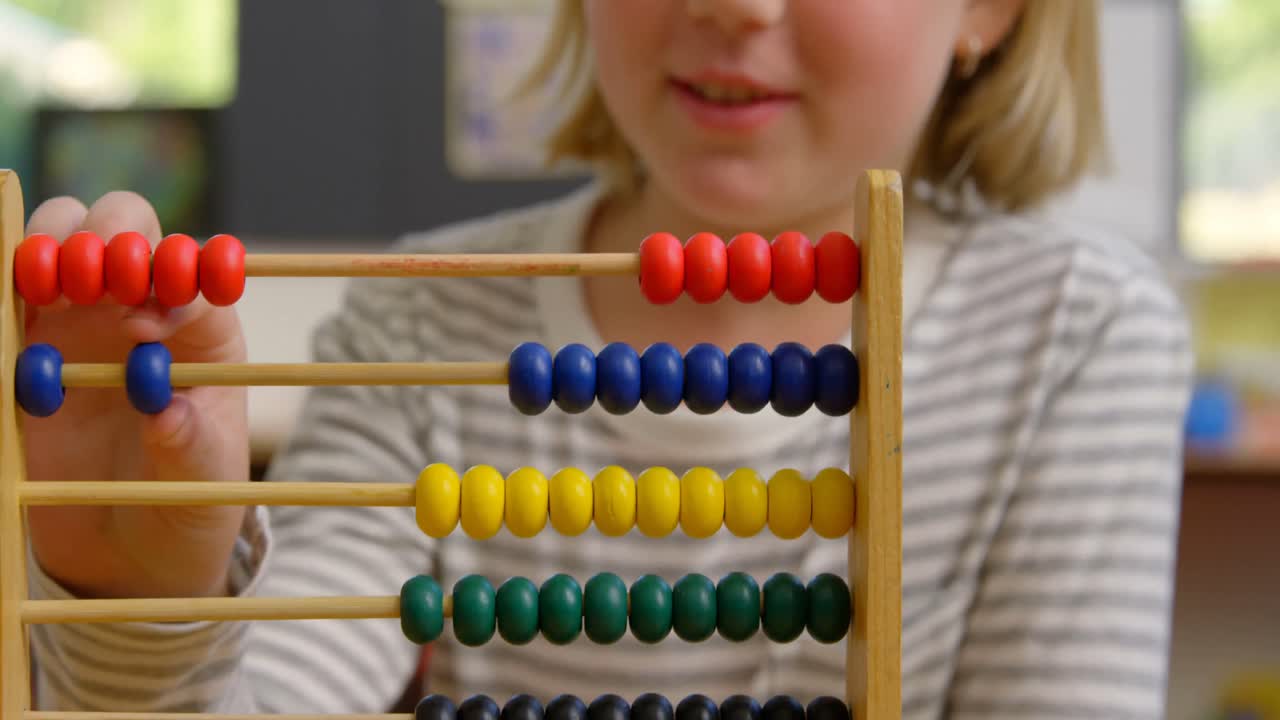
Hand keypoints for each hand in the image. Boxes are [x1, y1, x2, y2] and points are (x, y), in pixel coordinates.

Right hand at [22, 192, 249, 598]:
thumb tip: (166, 411)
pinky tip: (10, 316)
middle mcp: (144, 303)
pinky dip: (4, 287)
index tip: (144, 327)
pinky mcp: (23, 337)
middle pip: (126, 225)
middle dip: (109, 238)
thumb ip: (190, 446)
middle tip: (93, 288)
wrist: (128, 548)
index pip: (195, 272)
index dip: (172, 281)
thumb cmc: (185, 503)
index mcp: (205, 329)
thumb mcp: (203, 485)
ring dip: (48, 245)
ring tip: (47, 294)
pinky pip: (7, 289)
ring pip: (60, 233)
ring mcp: (79, 313)